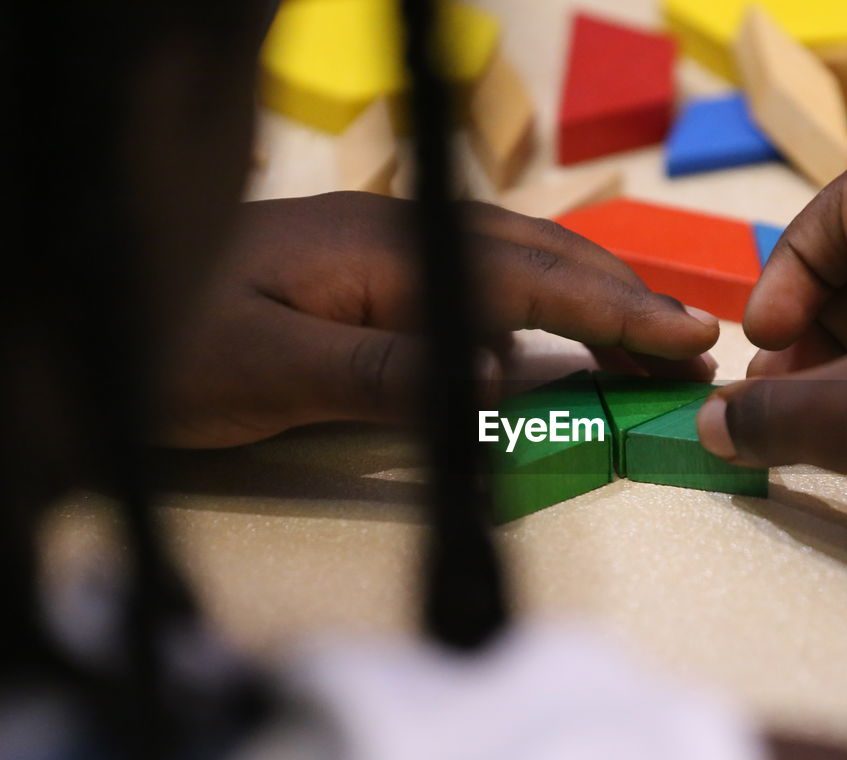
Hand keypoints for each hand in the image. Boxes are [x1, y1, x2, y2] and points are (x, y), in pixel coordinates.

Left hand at [156, 192, 718, 447]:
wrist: (97, 302)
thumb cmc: (175, 344)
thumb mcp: (272, 370)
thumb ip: (388, 372)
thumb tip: (501, 382)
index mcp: (388, 248)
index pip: (526, 279)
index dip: (613, 310)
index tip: (687, 338)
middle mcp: (399, 237)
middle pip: (536, 258)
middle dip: (621, 298)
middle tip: (695, 339)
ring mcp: (385, 254)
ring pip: (512, 267)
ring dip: (585, 300)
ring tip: (645, 336)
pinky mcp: (371, 280)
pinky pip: (475, 289)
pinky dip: (532, 312)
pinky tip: (545, 341)